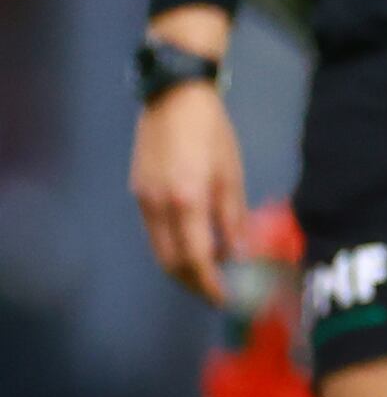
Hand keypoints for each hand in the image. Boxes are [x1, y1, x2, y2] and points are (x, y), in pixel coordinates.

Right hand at [130, 50, 246, 305]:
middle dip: (193, 283)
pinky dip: (172, 247)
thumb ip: (233, 218)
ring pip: (159, 250)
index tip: (225, 299)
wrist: (173, 98)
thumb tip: (239, 254)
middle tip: (216, 292)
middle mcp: (158, 206)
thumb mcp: (232, 174)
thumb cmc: (211, 132)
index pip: (195, 258)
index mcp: (187, 201)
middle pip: (170, 262)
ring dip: (181, 268)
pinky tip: (192, 245)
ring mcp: (143, 199)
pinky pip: (153, 232)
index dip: (209, 284)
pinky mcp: (137, 192)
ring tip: (208, 273)